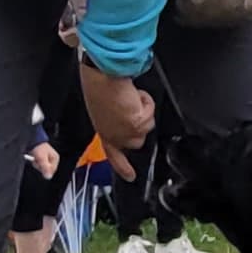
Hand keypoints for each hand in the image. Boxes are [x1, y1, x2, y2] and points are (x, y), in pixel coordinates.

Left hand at [27, 139, 62, 178]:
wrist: (32, 140)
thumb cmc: (38, 148)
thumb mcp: (42, 158)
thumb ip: (45, 168)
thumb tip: (48, 177)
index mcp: (55, 158)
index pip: (51, 170)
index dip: (44, 170)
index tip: (40, 165)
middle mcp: (52, 159)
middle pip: (46, 169)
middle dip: (40, 166)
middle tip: (37, 160)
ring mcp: (47, 158)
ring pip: (42, 167)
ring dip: (37, 164)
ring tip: (35, 158)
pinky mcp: (42, 158)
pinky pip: (39, 164)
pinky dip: (35, 162)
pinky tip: (34, 157)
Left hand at [82, 62, 155, 179]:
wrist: (103, 76)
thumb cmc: (100, 86)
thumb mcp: (106, 108)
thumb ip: (117, 118)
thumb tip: (127, 114)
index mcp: (103, 131)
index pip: (113, 155)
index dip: (123, 167)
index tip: (130, 176)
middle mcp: (114, 136)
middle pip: (138, 141)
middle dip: (140, 124)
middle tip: (131, 108)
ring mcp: (125, 133)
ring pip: (148, 126)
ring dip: (144, 111)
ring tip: (130, 98)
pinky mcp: (136, 125)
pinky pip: (151, 113)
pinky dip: (147, 102)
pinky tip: (134, 96)